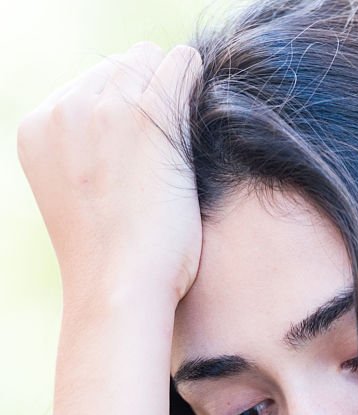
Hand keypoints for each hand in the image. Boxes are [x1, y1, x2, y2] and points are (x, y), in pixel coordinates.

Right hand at [16, 42, 202, 309]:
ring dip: (169, 93)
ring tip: (178, 144)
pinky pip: (181, 67)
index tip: (138, 150)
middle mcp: (64, 108)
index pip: (89, 86)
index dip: (121, 112)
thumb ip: (86, 154)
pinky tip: (200, 115)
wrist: (120, 290)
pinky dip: (195, 84)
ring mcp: (104, 107)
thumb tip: (123, 135)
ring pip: (149, 61)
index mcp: (37, 127)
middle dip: (143, 96)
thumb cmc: (111, 263)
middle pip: (119, 67)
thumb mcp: (76, 198)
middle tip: (162, 150)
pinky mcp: (147, 115)